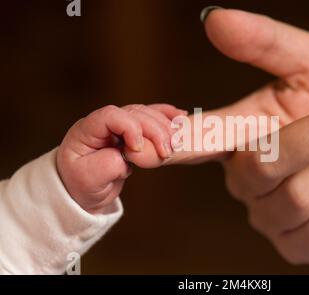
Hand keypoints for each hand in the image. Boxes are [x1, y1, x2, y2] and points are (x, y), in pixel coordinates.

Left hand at [57, 104, 185, 213]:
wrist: (82, 191)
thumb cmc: (81, 184)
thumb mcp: (88, 180)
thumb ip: (107, 165)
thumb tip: (128, 155)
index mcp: (88, 130)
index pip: (112, 115)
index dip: (130, 128)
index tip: (137, 150)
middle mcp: (105, 122)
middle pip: (135, 113)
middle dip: (154, 130)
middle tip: (167, 152)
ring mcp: (120, 124)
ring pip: (147, 114)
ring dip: (164, 126)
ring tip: (176, 145)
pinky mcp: (133, 131)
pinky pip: (151, 117)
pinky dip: (167, 116)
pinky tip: (181, 117)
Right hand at [172, 8, 308, 263]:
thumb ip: (267, 44)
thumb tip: (215, 20)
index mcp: (239, 135)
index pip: (195, 142)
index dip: (169, 145)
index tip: (141, 148)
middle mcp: (247, 181)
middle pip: (262, 166)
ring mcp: (274, 218)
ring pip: (299, 197)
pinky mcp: (307, 246)